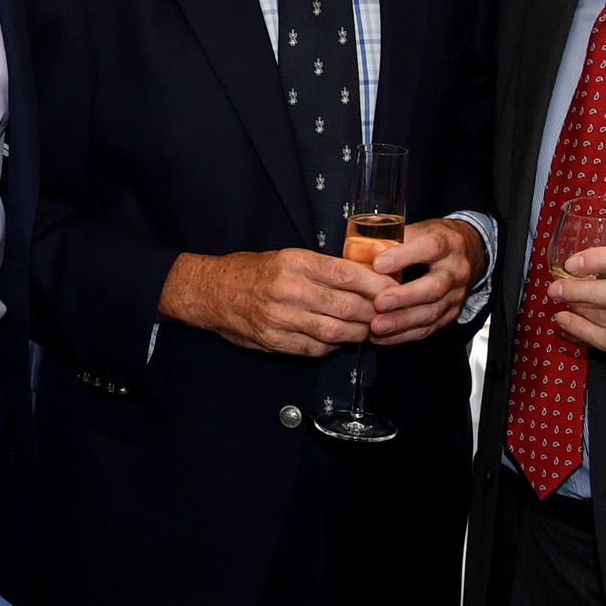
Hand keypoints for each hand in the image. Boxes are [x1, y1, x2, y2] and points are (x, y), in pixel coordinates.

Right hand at [158, 247, 385, 357]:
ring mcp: (280, 318)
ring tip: (368, 329)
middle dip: (373, 313)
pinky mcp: (274, 341)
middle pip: (346, 306)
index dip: (376, 284)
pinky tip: (340, 340)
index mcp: (294, 262)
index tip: (394, 288)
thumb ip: (322, 268)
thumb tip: (364, 278)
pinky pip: (316, 348)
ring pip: (335, 332)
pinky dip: (334, 346)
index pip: (347, 274)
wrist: (211, 292)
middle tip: (387, 314)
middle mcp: (288, 290)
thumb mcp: (286, 256)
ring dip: (358, 333)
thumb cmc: (252, 272)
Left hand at [368, 217, 487, 344]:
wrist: (469, 252)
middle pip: (434, 287)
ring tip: (376, 325)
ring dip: (402, 321)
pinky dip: (404, 334)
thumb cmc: (437, 239)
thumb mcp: (421, 228)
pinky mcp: (451, 313)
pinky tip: (383, 336)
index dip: (404, 256)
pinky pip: (429, 328)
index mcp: (448, 244)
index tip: (378, 264)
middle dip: (404, 297)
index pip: (429, 248)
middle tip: (379, 303)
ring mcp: (456, 295)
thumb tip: (363, 246)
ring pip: (431, 312)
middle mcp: (455, 271)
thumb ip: (396, 237)